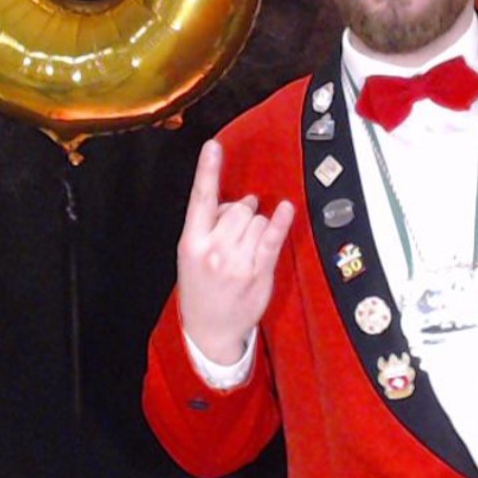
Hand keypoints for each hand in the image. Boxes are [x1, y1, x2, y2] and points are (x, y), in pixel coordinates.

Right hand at [176, 140, 295, 365]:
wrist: (208, 331)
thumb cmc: (200, 287)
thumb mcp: (191, 254)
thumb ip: (211, 225)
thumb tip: (242, 201)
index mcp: (191, 242)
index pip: (201, 199)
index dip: (207, 170)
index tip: (213, 146)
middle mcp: (213, 249)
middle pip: (239, 208)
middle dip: (243, 212)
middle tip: (237, 232)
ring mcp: (236, 262)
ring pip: (258, 220)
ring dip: (258, 226)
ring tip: (245, 248)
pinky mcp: (258, 272)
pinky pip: (272, 238)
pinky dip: (281, 221)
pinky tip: (285, 209)